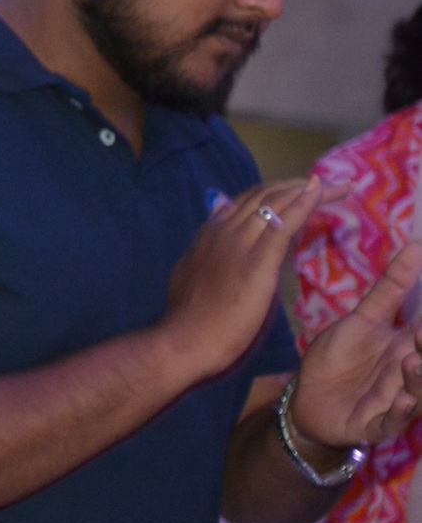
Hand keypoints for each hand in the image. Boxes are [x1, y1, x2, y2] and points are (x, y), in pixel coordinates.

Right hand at [160, 178, 327, 377]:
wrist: (186, 339)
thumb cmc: (192, 319)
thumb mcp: (194, 275)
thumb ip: (209, 254)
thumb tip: (222, 243)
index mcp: (210, 234)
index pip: (247, 202)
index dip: (275, 194)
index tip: (298, 192)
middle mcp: (224, 230)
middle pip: (264, 196)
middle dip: (297, 186)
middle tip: (328, 183)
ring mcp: (240, 242)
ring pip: (275, 203)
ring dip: (308, 190)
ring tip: (336, 185)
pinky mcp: (257, 259)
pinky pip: (283, 223)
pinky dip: (302, 204)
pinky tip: (319, 192)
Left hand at [293, 240, 421, 450]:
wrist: (307, 399)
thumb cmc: (338, 358)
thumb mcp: (362, 318)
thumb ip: (391, 287)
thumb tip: (418, 244)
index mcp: (408, 347)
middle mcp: (409, 373)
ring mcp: (396, 401)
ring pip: (421, 394)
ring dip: (420, 379)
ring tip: (414, 361)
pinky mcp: (376, 424)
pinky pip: (394, 422)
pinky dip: (402, 412)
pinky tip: (405, 399)